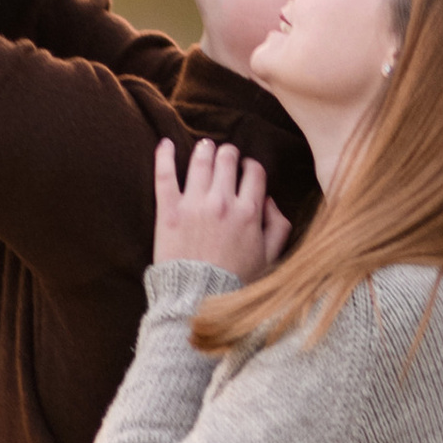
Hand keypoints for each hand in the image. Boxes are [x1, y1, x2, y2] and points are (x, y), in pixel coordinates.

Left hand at [152, 134, 287, 279]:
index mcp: (249, 212)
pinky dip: (165, 155)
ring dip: (205, 149)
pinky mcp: (168, 211)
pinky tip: (166, 143)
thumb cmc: (234, 282)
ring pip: (201, 160)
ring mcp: (194, 205)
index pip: (254, 172)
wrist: (197, 299)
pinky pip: (165, 174)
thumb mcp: (269, 258)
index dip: (252, 166)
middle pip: (228, 160)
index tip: (247, 169)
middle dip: (229, 153)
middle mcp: (223, 203)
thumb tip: (270, 201)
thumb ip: (278, 227)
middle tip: (226, 155)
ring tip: (204, 147)